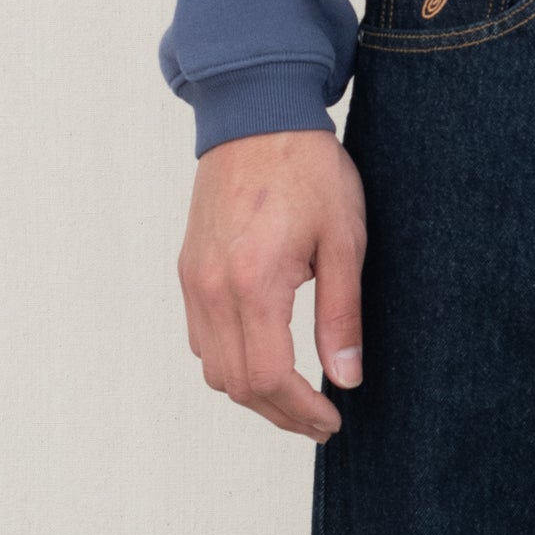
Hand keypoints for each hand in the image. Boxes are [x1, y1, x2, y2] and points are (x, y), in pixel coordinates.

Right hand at [178, 127, 367, 441]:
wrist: (258, 112)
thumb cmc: (308, 169)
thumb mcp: (344, 238)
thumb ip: (342, 314)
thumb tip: (346, 378)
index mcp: (253, 283)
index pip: (267, 379)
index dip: (300, 412)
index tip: (332, 421)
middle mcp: (211, 289)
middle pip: (235, 384)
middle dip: (278, 412)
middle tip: (320, 418)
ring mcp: (193, 279)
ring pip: (212, 367)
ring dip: (252, 391)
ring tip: (296, 393)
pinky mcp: (189, 268)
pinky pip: (201, 336)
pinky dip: (230, 359)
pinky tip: (265, 352)